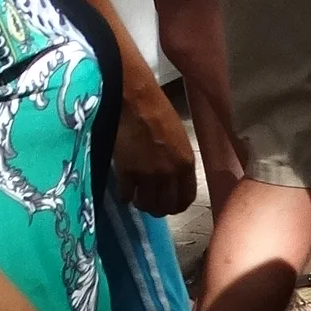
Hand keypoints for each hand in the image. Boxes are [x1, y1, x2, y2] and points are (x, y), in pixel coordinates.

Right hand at [114, 68, 198, 215]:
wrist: (135, 102)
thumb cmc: (158, 112)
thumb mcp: (179, 139)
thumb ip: (179, 161)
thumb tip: (172, 179)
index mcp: (186, 164)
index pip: (186, 198)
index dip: (178, 205)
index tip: (171, 206)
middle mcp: (170, 174)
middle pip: (166, 206)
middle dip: (159, 209)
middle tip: (151, 204)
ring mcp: (148, 175)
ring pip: (146, 205)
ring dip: (141, 204)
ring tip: (137, 198)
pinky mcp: (127, 172)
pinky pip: (126, 196)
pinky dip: (125, 197)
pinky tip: (124, 191)